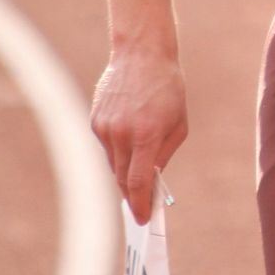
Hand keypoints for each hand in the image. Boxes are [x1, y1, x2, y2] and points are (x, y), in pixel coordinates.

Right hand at [90, 44, 187, 223]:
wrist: (142, 54)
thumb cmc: (168, 88)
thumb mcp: (179, 124)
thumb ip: (165, 154)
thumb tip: (152, 179)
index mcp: (146, 135)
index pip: (138, 182)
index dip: (140, 204)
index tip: (142, 219)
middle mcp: (121, 134)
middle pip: (122, 179)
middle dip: (132, 194)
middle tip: (141, 205)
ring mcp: (104, 128)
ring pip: (113, 164)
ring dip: (124, 172)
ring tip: (137, 174)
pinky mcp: (95, 121)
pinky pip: (106, 147)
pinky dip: (117, 152)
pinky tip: (128, 143)